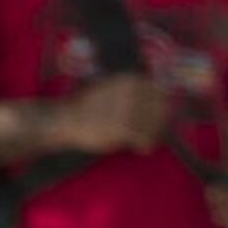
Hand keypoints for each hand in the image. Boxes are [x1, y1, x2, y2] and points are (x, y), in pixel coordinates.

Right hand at [45, 75, 172, 155]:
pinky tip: (139, 148)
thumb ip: (135, 92)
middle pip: (162, 109)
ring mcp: (127, 110)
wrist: (64, 119)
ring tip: (145, 140)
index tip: (158, 115)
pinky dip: (145, 145)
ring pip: (156, 125)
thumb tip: (162, 100)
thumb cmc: (89, 105)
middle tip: (153, 131)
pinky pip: (145, 139)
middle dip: (160, 122)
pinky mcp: (122, 128)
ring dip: (154, 135)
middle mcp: (131, 92)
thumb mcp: (112, 88)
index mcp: (129, 80)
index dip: (163, 105)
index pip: (161, 92)